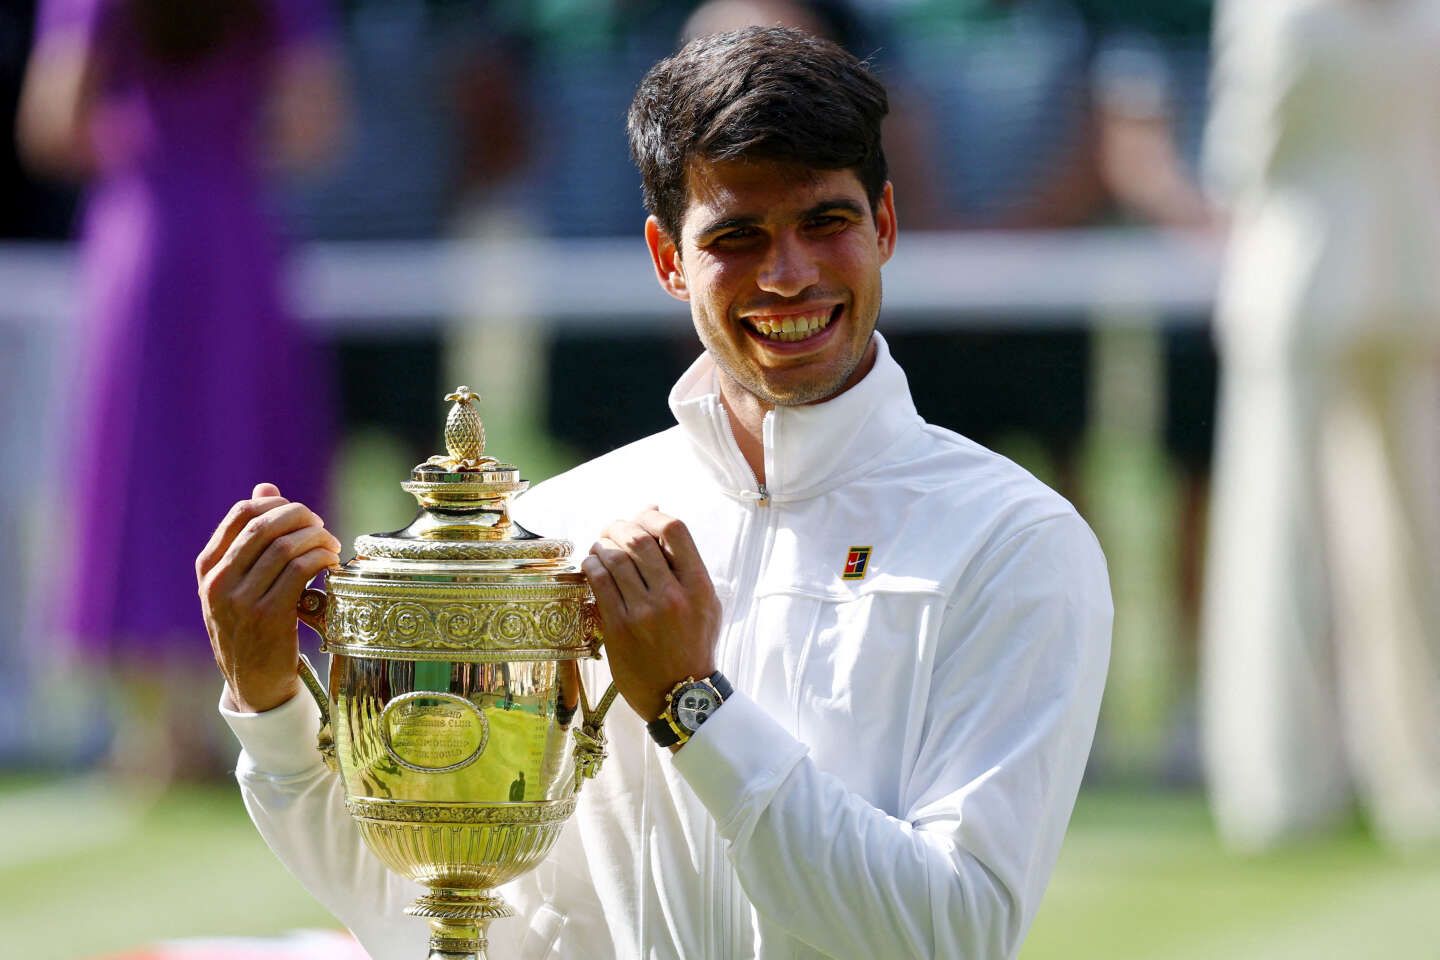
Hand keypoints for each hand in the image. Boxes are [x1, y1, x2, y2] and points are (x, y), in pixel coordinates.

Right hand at [196, 482, 341, 712]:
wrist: (253, 685)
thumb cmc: (250, 628)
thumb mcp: (240, 584)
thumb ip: (250, 538)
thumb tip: (266, 487)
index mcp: (208, 569)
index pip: (241, 513)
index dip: (278, 504)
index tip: (299, 513)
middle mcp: (218, 582)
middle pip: (266, 525)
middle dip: (302, 517)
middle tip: (321, 525)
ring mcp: (241, 600)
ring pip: (286, 546)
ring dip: (317, 538)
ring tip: (330, 545)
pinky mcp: (269, 616)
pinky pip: (301, 570)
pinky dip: (321, 558)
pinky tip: (331, 562)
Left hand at [581, 508, 720, 721]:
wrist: (681, 694)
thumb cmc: (694, 645)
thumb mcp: (706, 604)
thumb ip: (685, 564)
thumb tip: (656, 515)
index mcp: (699, 586)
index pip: (675, 530)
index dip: (652, 516)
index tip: (641, 519)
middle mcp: (673, 596)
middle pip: (639, 540)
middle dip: (619, 527)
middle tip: (611, 531)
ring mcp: (645, 612)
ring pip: (615, 558)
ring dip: (602, 545)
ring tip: (600, 548)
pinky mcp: (620, 628)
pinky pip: (599, 583)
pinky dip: (592, 566)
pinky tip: (592, 566)